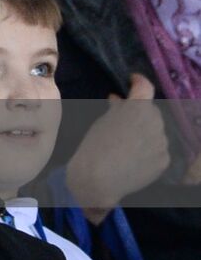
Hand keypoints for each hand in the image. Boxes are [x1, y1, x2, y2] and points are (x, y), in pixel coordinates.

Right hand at [66, 73, 169, 222]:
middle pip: (151, 110)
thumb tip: (118, 100)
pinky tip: (134, 156)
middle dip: (140, 111)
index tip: (132, 80)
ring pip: (156, 130)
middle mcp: (155, 122)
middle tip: (123, 119)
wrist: (99, 179)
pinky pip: (158, 148)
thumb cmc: (94, 145)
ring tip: (127, 142)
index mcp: (138, 108)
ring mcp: (162, 143)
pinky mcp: (164, 160)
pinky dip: (148, 148)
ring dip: (145, 130)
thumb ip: (116, 109)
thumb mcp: (102, 121)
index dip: (138, 81)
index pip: (145, 86)